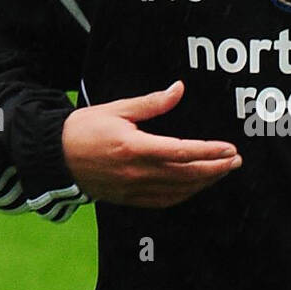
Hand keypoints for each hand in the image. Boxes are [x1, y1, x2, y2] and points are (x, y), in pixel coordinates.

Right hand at [62, 80, 241, 206]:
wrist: (55, 157)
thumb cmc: (84, 129)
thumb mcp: (117, 109)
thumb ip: (152, 103)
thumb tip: (179, 88)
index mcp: (134, 148)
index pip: (181, 152)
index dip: (209, 152)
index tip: (230, 148)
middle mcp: (136, 172)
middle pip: (186, 174)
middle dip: (215, 168)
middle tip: (236, 160)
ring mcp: (133, 189)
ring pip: (179, 190)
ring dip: (204, 182)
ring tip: (222, 171)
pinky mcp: (129, 198)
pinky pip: (165, 201)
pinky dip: (185, 194)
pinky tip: (197, 186)